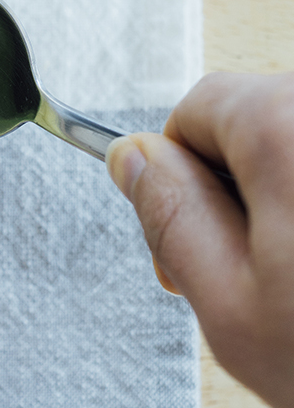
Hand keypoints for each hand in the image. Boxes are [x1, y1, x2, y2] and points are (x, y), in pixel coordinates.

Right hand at [106, 71, 293, 407]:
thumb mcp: (228, 301)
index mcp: (292, 133)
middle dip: (241, 185)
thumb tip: (129, 157)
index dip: (181, 172)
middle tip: (255, 271)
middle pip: (265, 116)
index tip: (197, 235)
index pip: (203, 105)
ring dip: (293, 200)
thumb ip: (169, 213)